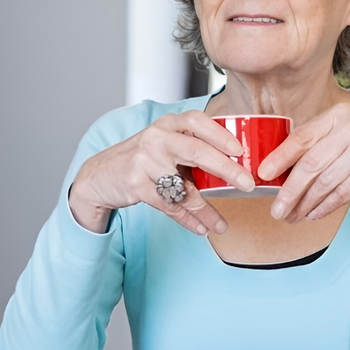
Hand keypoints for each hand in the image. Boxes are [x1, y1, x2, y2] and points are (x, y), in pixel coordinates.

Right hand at [68, 111, 254, 234]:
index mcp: (167, 124)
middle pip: (197, 152)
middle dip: (227, 169)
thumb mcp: (165, 144)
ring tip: (221, 225)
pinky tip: (201, 228)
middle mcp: (156, 138)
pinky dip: (187, 219)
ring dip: (206, 210)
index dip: (221, 135)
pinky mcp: (136, 184)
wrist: (101, 175)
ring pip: (184, 188)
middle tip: (248, 184)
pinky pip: (169, 205)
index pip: (197, 121)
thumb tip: (235, 168)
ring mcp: (144, 160)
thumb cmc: (143, 159)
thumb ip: (192, 149)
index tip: (241, 150)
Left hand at [257, 103, 349, 221]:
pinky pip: (342, 192)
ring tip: (292, 216)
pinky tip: (312, 215)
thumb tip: (281, 169)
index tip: (262, 174)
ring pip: (325, 182)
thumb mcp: (347, 134)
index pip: (301, 137)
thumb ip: (320, 144)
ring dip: (305, 204)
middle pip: (310, 164)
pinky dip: (325, 206)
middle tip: (276, 209)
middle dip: (290, 190)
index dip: (279, 157)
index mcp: (338, 116)